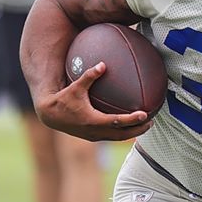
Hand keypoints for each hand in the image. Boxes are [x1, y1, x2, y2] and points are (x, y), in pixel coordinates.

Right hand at [34, 61, 152, 141]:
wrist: (50, 115)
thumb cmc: (63, 99)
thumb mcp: (76, 87)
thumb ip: (89, 76)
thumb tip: (103, 64)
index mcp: (93, 120)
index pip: (117, 122)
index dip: (132, 120)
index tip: (145, 114)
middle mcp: (95, 131)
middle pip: (122, 134)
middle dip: (138, 130)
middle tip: (151, 122)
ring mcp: (94, 136)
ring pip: (117, 137)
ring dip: (132, 133)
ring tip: (145, 125)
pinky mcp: (93, 137)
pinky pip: (111, 136)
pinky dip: (122, 132)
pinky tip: (130, 125)